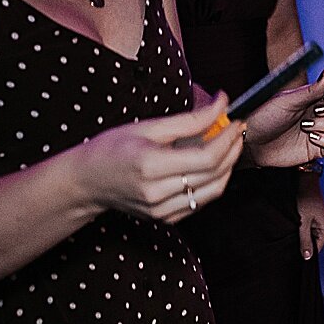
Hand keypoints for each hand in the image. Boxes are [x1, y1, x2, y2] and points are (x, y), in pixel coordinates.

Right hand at [72, 93, 245, 222]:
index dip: (228, 139)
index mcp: (151, 166)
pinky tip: (212, 165)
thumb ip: (189, 120)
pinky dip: (214, 183)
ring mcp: (161, 210)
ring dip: (228, 167)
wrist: (86, 182)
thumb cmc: (112, 148)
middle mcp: (157, 192)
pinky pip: (201, 202)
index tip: (236, 122)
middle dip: (233, 150)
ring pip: (213, 191)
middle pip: (214, 175)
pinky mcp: (165, 219)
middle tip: (237, 131)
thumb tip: (221, 104)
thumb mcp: (148, 126)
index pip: (206, 157)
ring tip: (228, 146)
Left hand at [247, 73, 323, 168]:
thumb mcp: (286, 100)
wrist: (252, 142)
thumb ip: (310, 90)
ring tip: (305, 126)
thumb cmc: (263, 118)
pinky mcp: (319, 148)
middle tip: (317, 109)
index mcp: (315, 97)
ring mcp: (321, 129)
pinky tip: (310, 138)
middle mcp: (321, 112)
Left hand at [298, 189, 323, 260]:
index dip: (308, 253)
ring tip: (291, 237)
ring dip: (301, 237)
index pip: (318, 247)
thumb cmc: (305, 199)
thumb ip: (305, 240)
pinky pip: (307, 229)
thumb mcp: (303, 222)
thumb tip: (307, 256)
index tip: (296, 257)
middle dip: (304, 245)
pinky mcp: (312, 217)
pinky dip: (301, 230)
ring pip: (310, 235)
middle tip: (291, 247)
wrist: (304, 182)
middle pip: (315, 242)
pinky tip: (293, 230)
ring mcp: (318, 221)